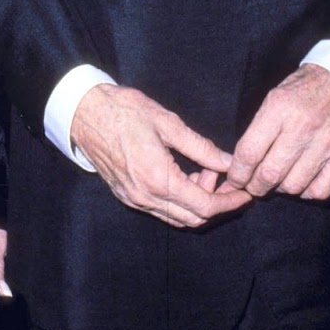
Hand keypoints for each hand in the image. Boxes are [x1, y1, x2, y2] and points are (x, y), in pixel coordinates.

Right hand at [71, 84, 247, 227]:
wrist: (84, 112)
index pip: (204, 206)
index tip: (245, 192)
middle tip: (224, 176)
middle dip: (216, 203)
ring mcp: (134, 200)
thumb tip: (229, 162)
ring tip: (202, 171)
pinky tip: (183, 176)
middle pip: (194, 218)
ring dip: (197, 203)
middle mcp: (146, 197)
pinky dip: (180, 201)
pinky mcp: (127, 196)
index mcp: (158, 179)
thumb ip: (201, 148)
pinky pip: (161, 211)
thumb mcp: (168, 124)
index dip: (230, 202)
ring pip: (178, 218)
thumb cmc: (124, 111)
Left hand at [229, 64, 329, 200]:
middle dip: (255, 186)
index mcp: (280, 108)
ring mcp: (327, 144)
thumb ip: (258, 128)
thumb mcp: (276, 95)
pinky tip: (302, 182)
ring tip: (278, 180)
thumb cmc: (308, 87)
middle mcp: (303, 128)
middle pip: (269, 174)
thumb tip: (238, 161)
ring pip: (293, 186)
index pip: (249, 152)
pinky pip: (320, 191)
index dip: (237, 173)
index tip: (235, 178)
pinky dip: (306, 192)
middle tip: (253, 186)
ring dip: (280, 189)